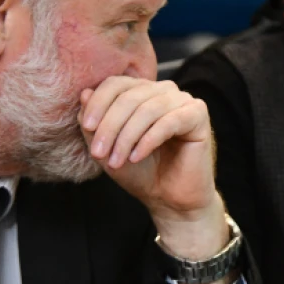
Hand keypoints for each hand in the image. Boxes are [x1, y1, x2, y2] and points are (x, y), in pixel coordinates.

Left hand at [78, 76, 217, 219]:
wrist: (169, 199)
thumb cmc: (140, 172)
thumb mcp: (108, 148)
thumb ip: (94, 123)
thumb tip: (85, 93)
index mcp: (141, 91)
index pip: (116, 84)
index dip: (99, 103)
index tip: (87, 127)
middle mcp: (162, 90)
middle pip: (129, 97)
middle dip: (110, 126)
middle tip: (98, 152)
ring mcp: (182, 100)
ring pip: (148, 109)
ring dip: (127, 137)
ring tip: (116, 161)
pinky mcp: (198, 115)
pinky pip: (169, 121)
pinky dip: (148, 140)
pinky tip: (137, 157)